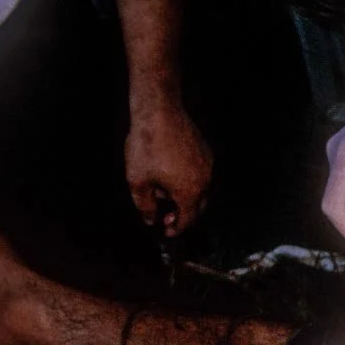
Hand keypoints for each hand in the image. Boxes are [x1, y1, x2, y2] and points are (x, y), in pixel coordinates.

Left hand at [125, 100, 212, 235]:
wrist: (159, 113)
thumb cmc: (147, 146)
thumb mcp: (137, 180)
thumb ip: (144, 205)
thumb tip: (150, 219)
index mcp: (189, 193)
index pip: (187, 220)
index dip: (176, 229)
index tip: (167, 231)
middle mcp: (204, 182)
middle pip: (198, 208)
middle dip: (183, 214)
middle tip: (166, 213)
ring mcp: (208, 166)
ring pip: (201, 190)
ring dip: (186, 195)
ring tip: (164, 187)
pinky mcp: (206, 152)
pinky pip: (201, 173)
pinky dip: (190, 179)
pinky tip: (172, 170)